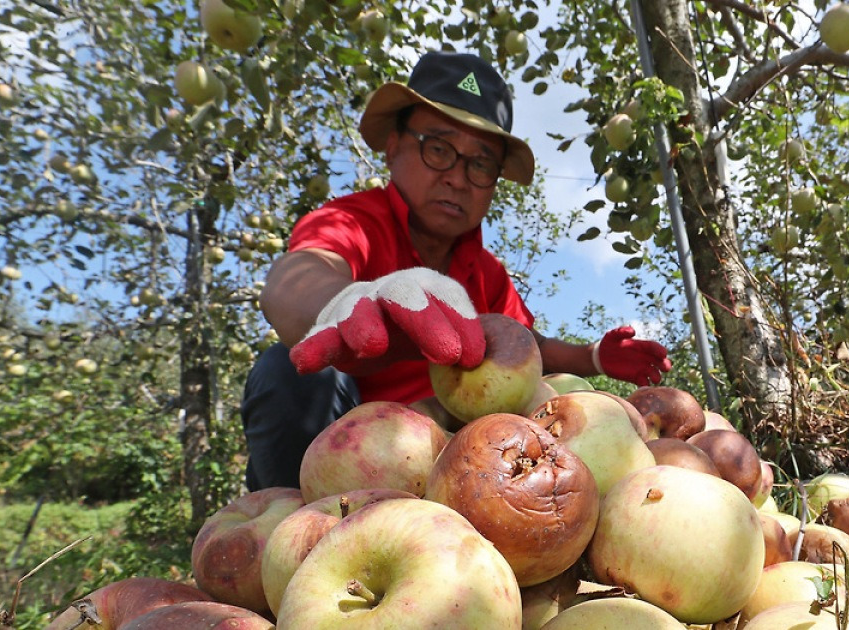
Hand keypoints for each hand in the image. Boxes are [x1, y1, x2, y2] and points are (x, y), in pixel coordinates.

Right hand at [289, 268, 483, 374]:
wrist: (358, 317)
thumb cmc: (416, 329)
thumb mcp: (449, 329)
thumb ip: (484, 342)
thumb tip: (545, 356)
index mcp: (427, 286)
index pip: (448, 295)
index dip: (463, 322)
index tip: (474, 357)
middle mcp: (391, 290)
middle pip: (407, 295)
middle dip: (426, 320)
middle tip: (447, 354)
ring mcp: (357, 307)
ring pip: (357, 310)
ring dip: (364, 325)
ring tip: (371, 347)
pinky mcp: (328, 329)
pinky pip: (318, 338)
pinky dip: (312, 348)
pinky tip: (303, 362)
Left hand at [592, 326, 671, 385]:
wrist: (601, 357)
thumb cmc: (609, 343)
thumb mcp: (613, 335)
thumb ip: (622, 332)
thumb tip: (632, 331)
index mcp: (642, 346)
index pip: (654, 348)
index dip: (660, 350)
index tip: (663, 354)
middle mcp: (645, 358)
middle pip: (660, 362)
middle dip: (664, 365)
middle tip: (666, 368)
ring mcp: (641, 368)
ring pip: (654, 374)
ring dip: (656, 376)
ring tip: (654, 378)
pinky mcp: (635, 378)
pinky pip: (643, 382)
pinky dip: (645, 384)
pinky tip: (644, 384)